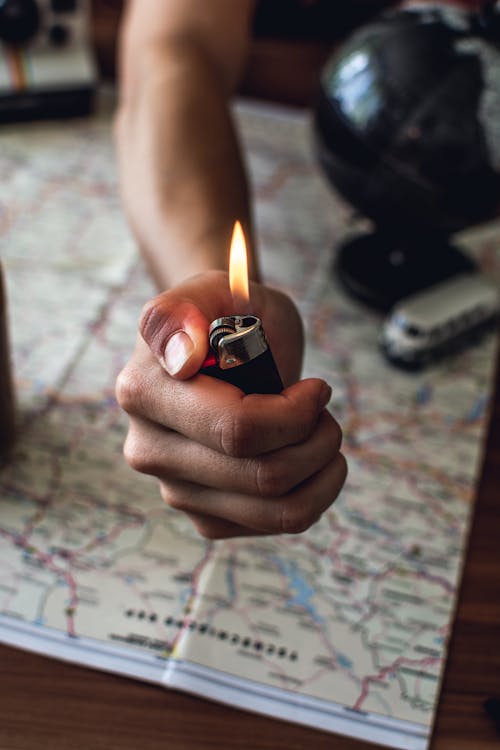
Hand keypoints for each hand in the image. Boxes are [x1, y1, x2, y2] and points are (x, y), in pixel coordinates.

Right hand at [116, 271, 346, 537]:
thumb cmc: (227, 314)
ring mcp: (175, 488)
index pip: (238, 429)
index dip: (296, 412)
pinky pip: (277, 525)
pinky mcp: (204, 516)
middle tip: (324, 409)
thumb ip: (183, 311)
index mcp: (144, 391)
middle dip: (318, 440)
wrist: (221, 348)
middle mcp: (149, 448)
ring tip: (323, 434)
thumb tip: (179, 357)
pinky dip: (314, 494)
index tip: (317, 388)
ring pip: (277, 510)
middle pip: (264, 475)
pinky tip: (310, 460)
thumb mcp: (217, 289)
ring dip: (322, 470)